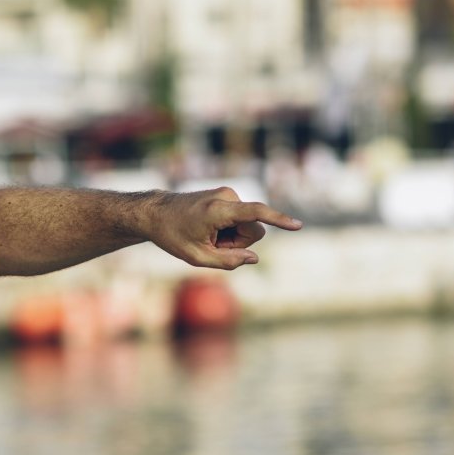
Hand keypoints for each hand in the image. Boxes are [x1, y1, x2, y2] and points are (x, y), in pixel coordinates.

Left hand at [143, 187, 301, 268]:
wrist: (155, 213)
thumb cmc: (172, 235)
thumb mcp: (196, 257)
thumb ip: (227, 261)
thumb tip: (253, 258)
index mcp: (218, 210)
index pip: (256, 213)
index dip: (279, 220)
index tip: (298, 225)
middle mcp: (227, 196)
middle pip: (254, 229)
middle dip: (239, 243)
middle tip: (212, 245)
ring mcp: (228, 194)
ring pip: (248, 225)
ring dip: (232, 237)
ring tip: (208, 236)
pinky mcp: (228, 196)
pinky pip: (240, 219)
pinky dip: (228, 229)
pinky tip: (208, 229)